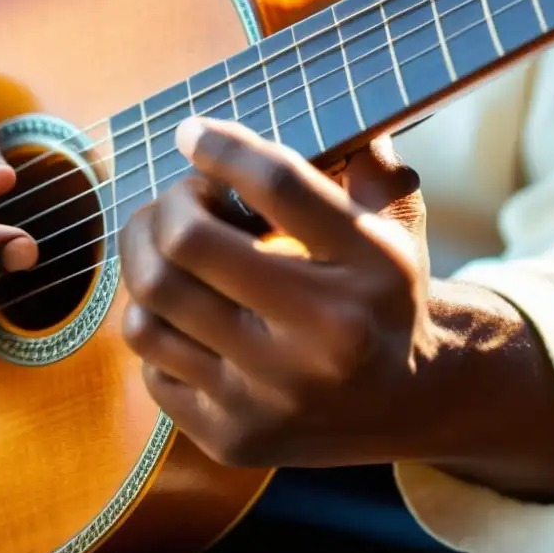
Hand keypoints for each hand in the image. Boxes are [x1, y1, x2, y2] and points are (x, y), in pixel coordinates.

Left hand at [118, 118, 435, 467]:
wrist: (409, 404)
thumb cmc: (386, 299)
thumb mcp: (399, 228)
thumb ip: (368, 165)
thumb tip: (333, 114)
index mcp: (370, 270)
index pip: (278, 185)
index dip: (219, 147)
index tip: (191, 134)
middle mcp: (323, 340)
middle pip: (186, 245)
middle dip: (167, 205)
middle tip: (182, 201)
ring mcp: (271, 397)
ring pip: (149, 306)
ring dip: (144, 262)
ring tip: (169, 251)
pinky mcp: (233, 438)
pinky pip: (150, 364)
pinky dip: (159, 327)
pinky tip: (189, 317)